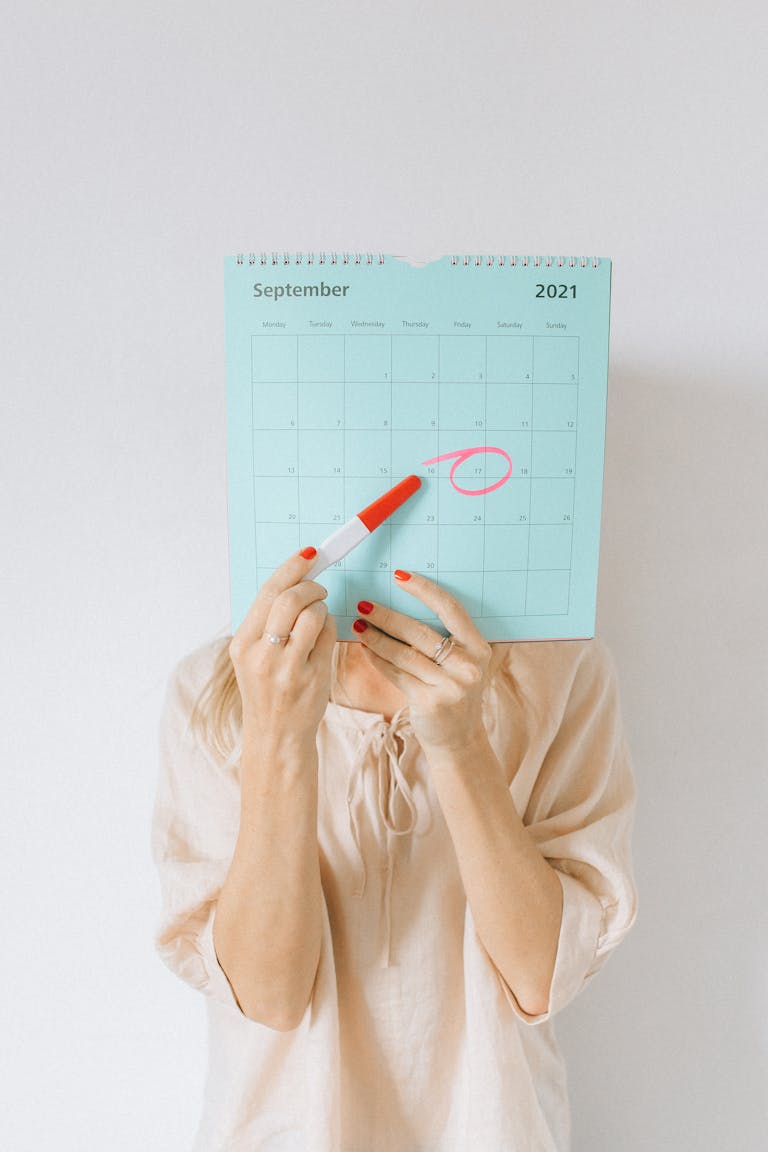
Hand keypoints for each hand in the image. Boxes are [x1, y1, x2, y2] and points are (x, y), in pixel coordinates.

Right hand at [229, 548, 336, 748]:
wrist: (276, 735)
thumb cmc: (268, 689)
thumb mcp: (253, 656)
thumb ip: (267, 621)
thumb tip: (295, 579)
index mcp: (243, 644)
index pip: (268, 593)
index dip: (291, 568)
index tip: (309, 554)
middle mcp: (262, 654)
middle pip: (290, 599)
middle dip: (311, 586)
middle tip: (319, 588)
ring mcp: (288, 668)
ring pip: (313, 614)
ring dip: (322, 607)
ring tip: (318, 616)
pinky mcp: (313, 677)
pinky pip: (329, 634)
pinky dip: (330, 626)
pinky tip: (323, 636)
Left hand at [353, 572, 491, 750]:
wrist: (459, 739)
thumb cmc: (455, 692)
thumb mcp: (462, 664)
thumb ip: (444, 639)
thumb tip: (401, 605)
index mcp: (479, 648)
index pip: (451, 609)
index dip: (424, 590)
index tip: (400, 576)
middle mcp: (469, 666)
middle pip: (420, 632)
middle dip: (387, 616)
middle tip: (363, 604)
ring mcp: (451, 686)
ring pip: (404, 653)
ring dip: (376, 638)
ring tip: (358, 626)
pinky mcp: (430, 702)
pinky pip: (397, 674)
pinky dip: (377, 660)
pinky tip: (365, 649)